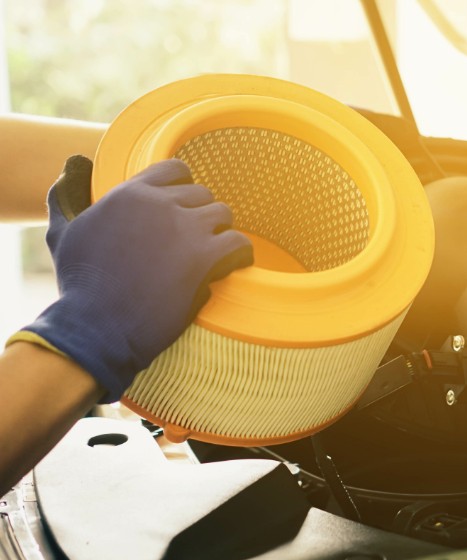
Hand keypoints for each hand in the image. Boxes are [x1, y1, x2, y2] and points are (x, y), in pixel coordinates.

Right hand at [14, 156, 252, 401]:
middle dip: (202, 217)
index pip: (175, 170)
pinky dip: (241, 253)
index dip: (185, 191)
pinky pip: (239, 242)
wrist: (96, 326)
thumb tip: (75, 163)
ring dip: (221, 234)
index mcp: (129, 193)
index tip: (183, 215)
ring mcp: (184, 229)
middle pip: (203, 195)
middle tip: (196, 244)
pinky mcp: (203, 258)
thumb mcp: (62, 232)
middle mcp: (159, 203)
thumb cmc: (79, 286)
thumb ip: (66, 194)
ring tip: (214, 256)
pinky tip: (234, 265)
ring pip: (224, 214)